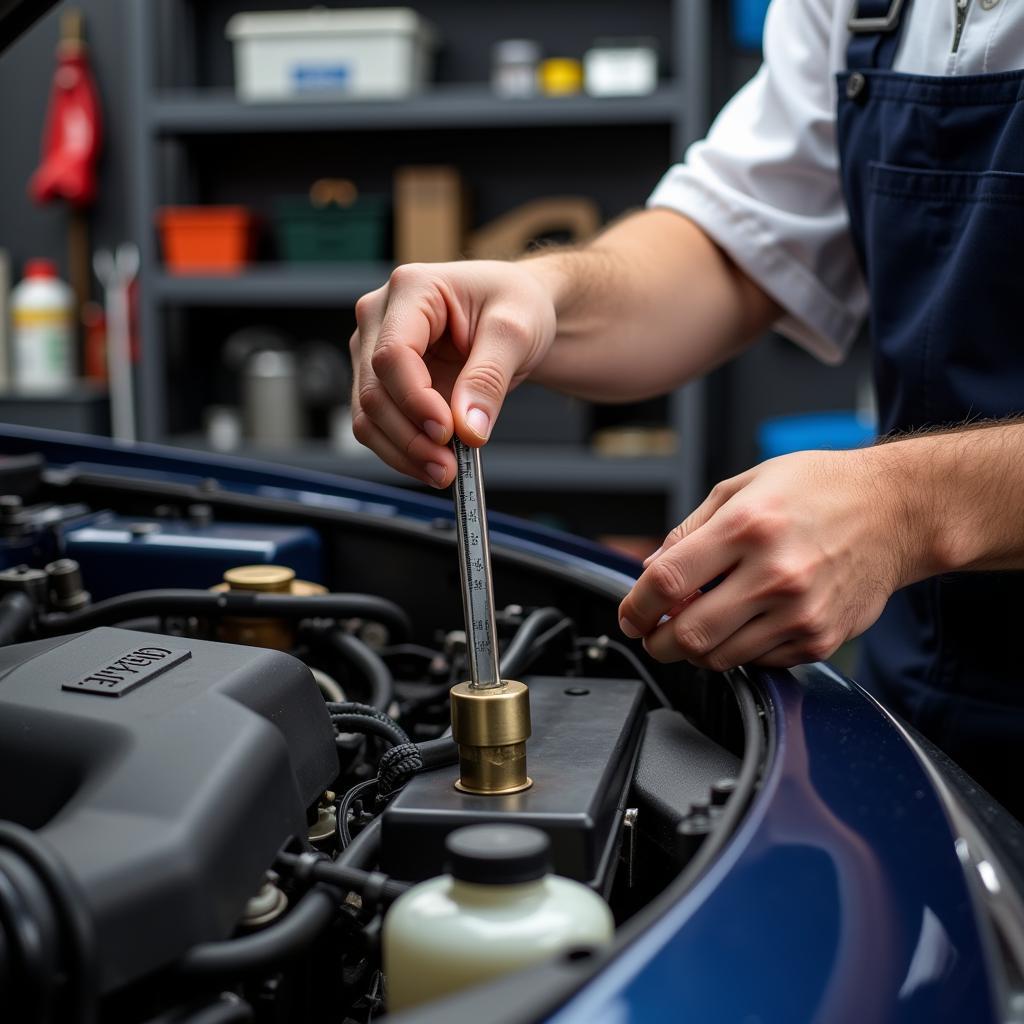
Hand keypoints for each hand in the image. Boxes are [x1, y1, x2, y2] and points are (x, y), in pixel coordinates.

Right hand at [349, 261, 557, 487]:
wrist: (516, 314)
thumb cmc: (515, 304)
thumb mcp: (516, 332)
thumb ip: (489, 378)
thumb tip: (468, 426)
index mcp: (411, 289)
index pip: (393, 354)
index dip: (415, 399)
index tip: (446, 431)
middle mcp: (381, 317)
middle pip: (375, 390)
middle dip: (410, 436)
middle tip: (448, 466)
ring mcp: (374, 351)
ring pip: (368, 415)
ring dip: (403, 451)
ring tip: (444, 472)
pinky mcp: (382, 382)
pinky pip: (378, 426)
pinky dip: (403, 452)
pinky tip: (431, 465)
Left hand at [618, 448, 929, 669]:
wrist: (897, 511)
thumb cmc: (818, 490)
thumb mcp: (744, 486)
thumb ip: (690, 531)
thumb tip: (650, 572)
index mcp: (747, 526)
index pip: (668, 583)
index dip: (635, 606)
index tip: (630, 615)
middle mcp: (775, 573)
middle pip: (687, 634)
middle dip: (656, 641)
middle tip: (652, 633)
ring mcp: (800, 612)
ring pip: (719, 658)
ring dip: (694, 651)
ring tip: (696, 627)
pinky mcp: (820, 638)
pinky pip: (759, 663)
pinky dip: (738, 651)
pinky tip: (743, 624)